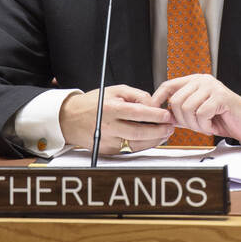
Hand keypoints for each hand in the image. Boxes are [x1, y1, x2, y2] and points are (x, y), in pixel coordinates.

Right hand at [57, 85, 173, 152]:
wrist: (70, 118)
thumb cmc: (93, 102)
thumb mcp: (115, 90)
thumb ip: (136, 95)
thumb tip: (153, 104)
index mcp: (110, 109)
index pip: (138, 113)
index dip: (156, 116)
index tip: (167, 115)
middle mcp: (108, 127)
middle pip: (139, 133)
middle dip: (159, 131)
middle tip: (171, 127)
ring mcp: (107, 141)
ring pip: (136, 145)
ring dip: (154, 141)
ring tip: (165, 134)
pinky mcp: (107, 151)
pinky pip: (129, 150)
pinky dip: (143, 145)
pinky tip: (152, 139)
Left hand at [151, 74, 240, 143]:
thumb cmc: (223, 118)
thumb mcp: (197, 114)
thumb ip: (181, 112)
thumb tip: (161, 115)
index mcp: (195, 81)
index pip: (168, 85)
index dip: (158, 99)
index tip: (154, 111)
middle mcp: (202, 80)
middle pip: (176, 101)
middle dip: (182, 120)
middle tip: (195, 126)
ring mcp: (212, 87)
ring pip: (188, 108)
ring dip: (194, 125)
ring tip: (205, 126)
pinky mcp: (221, 97)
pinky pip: (201, 114)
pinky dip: (205, 126)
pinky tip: (212, 126)